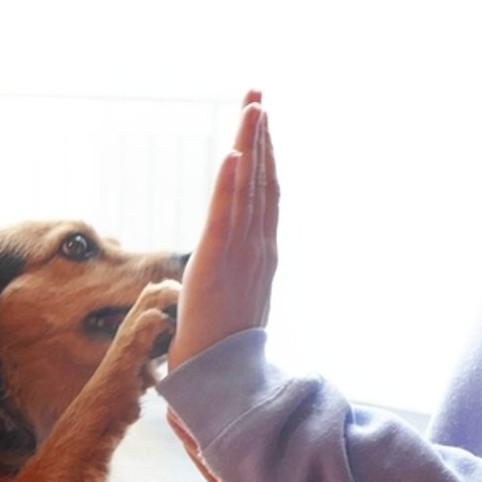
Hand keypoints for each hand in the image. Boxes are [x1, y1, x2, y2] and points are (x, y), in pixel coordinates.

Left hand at [171, 91, 278, 367]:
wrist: (221, 386)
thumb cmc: (222, 352)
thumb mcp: (232, 305)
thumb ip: (232, 283)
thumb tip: (223, 274)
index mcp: (261, 254)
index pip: (265, 194)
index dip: (265, 156)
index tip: (261, 121)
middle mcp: (258, 248)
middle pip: (261, 180)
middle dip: (259, 135)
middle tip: (257, 95)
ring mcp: (241, 254)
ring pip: (248, 189)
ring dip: (250, 144)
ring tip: (253, 106)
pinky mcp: (217, 264)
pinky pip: (225, 216)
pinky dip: (230, 182)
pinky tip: (232, 151)